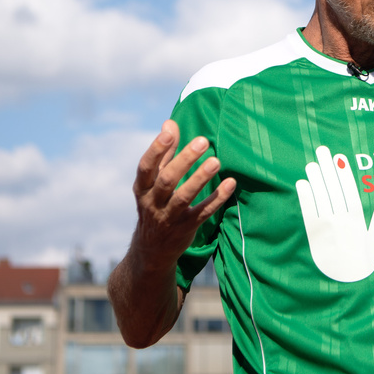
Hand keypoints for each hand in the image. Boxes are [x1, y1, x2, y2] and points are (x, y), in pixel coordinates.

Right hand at [131, 120, 235, 266]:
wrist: (152, 250)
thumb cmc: (156, 204)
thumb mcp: (153, 182)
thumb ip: (164, 154)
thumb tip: (169, 123)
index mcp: (143, 188)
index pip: (146, 166)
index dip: (157, 149)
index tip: (171, 132)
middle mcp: (153, 203)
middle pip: (167, 180)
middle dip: (184, 160)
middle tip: (203, 141)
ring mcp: (169, 217)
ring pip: (184, 197)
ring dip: (200, 178)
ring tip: (216, 160)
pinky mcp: (186, 228)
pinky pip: (203, 213)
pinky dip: (216, 198)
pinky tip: (230, 183)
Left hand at [296, 146, 373, 282]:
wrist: (346, 288)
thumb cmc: (363, 266)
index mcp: (358, 221)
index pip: (350, 190)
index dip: (344, 172)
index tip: (339, 157)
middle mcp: (342, 221)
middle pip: (334, 188)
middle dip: (328, 168)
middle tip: (322, 150)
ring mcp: (327, 228)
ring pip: (321, 196)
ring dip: (315, 178)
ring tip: (311, 163)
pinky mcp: (313, 236)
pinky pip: (308, 212)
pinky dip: (305, 196)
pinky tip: (302, 183)